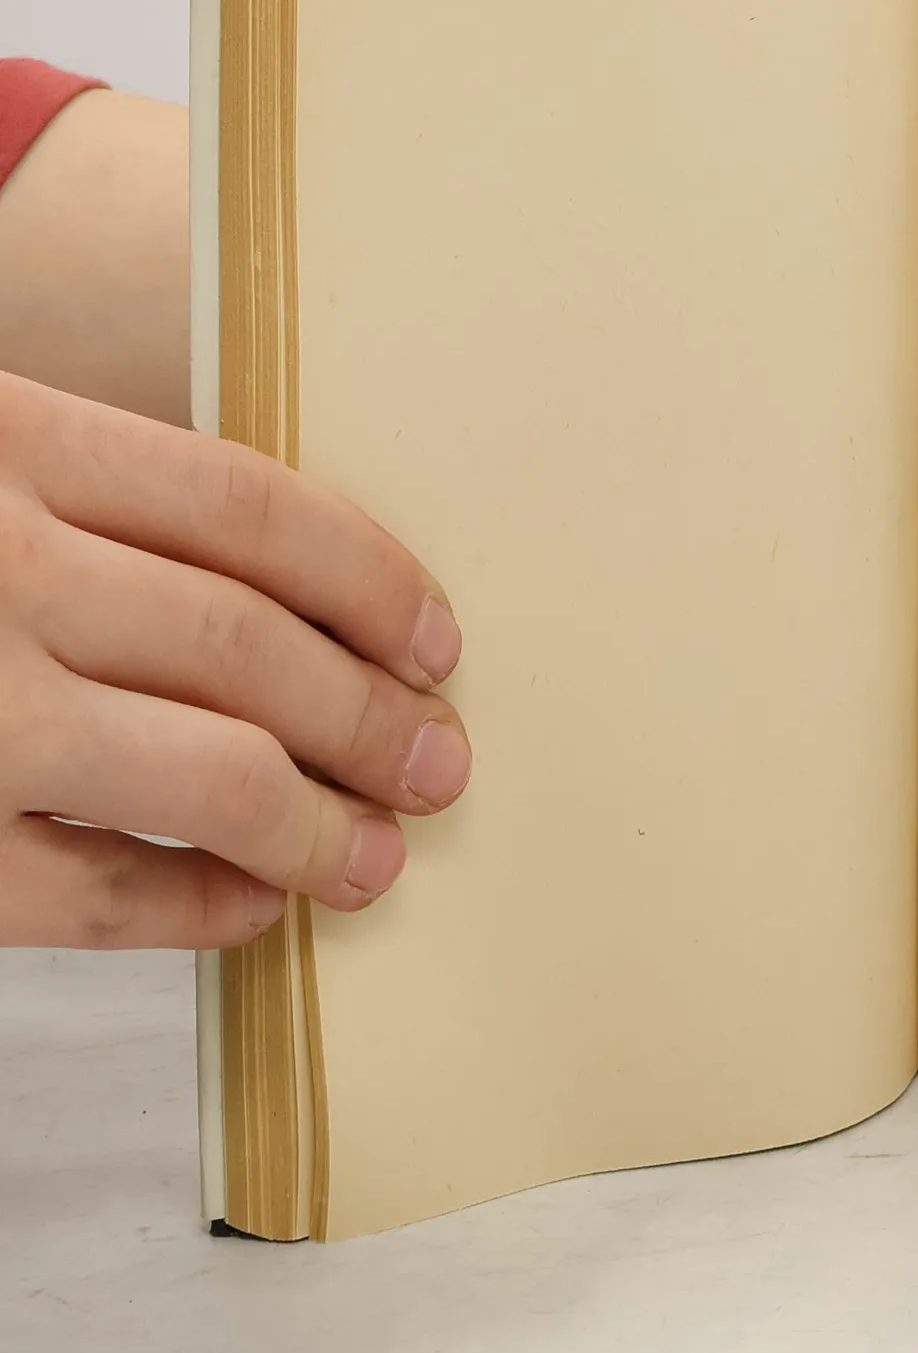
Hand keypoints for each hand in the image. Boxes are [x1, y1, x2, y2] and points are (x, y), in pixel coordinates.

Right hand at [0, 373, 469, 947]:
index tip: (440, 646)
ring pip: (207, 773)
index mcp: (12, 446)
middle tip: (438, 764)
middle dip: (370, 716)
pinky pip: (94, 895)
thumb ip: (94, 503)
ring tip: (375, 857)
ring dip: (316, 826)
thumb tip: (299, 591)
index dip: (371, 583)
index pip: (247, 508)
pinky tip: (247, 903)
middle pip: (248, 644)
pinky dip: (194, 907)